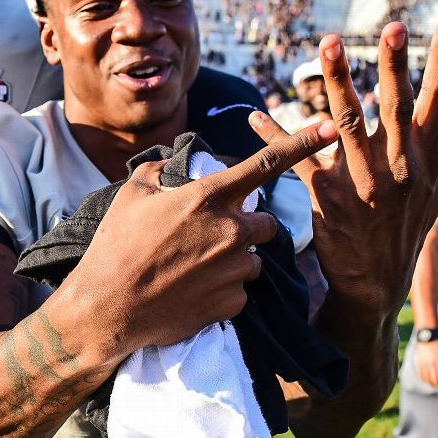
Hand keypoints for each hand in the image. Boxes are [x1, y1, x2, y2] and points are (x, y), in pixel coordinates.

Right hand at [67, 122, 338, 353]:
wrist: (108, 309)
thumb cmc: (115, 246)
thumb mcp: (131, 194)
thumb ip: (160, 171)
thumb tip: (174, 166)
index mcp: (207, 198)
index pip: (265, 164)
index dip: (302, 142)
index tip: (329, 128)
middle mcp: (229, 231)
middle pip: (266, 223)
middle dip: (249, 227)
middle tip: (213, 236)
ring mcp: (234, 270)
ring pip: (252, 260)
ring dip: (233, 260)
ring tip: (194, 269)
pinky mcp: (232, 303)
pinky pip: (240, 291)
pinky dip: (222, 290)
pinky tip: (192, 292)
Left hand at [251, 15, 437, 317]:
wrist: (376, 283)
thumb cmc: (408, 227)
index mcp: (426, 157)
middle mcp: (399, 165)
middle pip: (396, 104)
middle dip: (394, 63)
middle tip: (392, 27)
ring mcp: (363, 181)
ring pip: (348, 123)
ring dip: (338, 82)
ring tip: (330, 44)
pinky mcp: (329, 197)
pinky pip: (300, 159)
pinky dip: (276, 136)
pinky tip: (257, 114)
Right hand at [415, 339, 437, 390]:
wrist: (427, 337)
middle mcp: (431, 365)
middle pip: (434, 380)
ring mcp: (424, 364)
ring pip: (426, 378)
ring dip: (430, 383)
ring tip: (434, 385)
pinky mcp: (418, 362)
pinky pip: (420, 374)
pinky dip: (423, 379)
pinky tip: (426, 380)